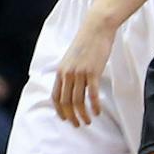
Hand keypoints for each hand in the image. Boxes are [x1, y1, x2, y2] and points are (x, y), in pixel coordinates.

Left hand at [52, 9, 118, 125]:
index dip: (59, 110)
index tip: (65, 119)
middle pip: (65, 102)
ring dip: (82, 114)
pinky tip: (98, 112)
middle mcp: (67, 74)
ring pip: (77, 100)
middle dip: (71, 116)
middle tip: (78, 125)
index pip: (55, 96)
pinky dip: (94, 106)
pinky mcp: (92, 72)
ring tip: (88, 121)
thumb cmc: (87, 42)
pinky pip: (92, 94)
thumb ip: (71, 71)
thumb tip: (74, 83)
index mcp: (61, 71)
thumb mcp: (73, 58)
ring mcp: (79, 73)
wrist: (96, 28)